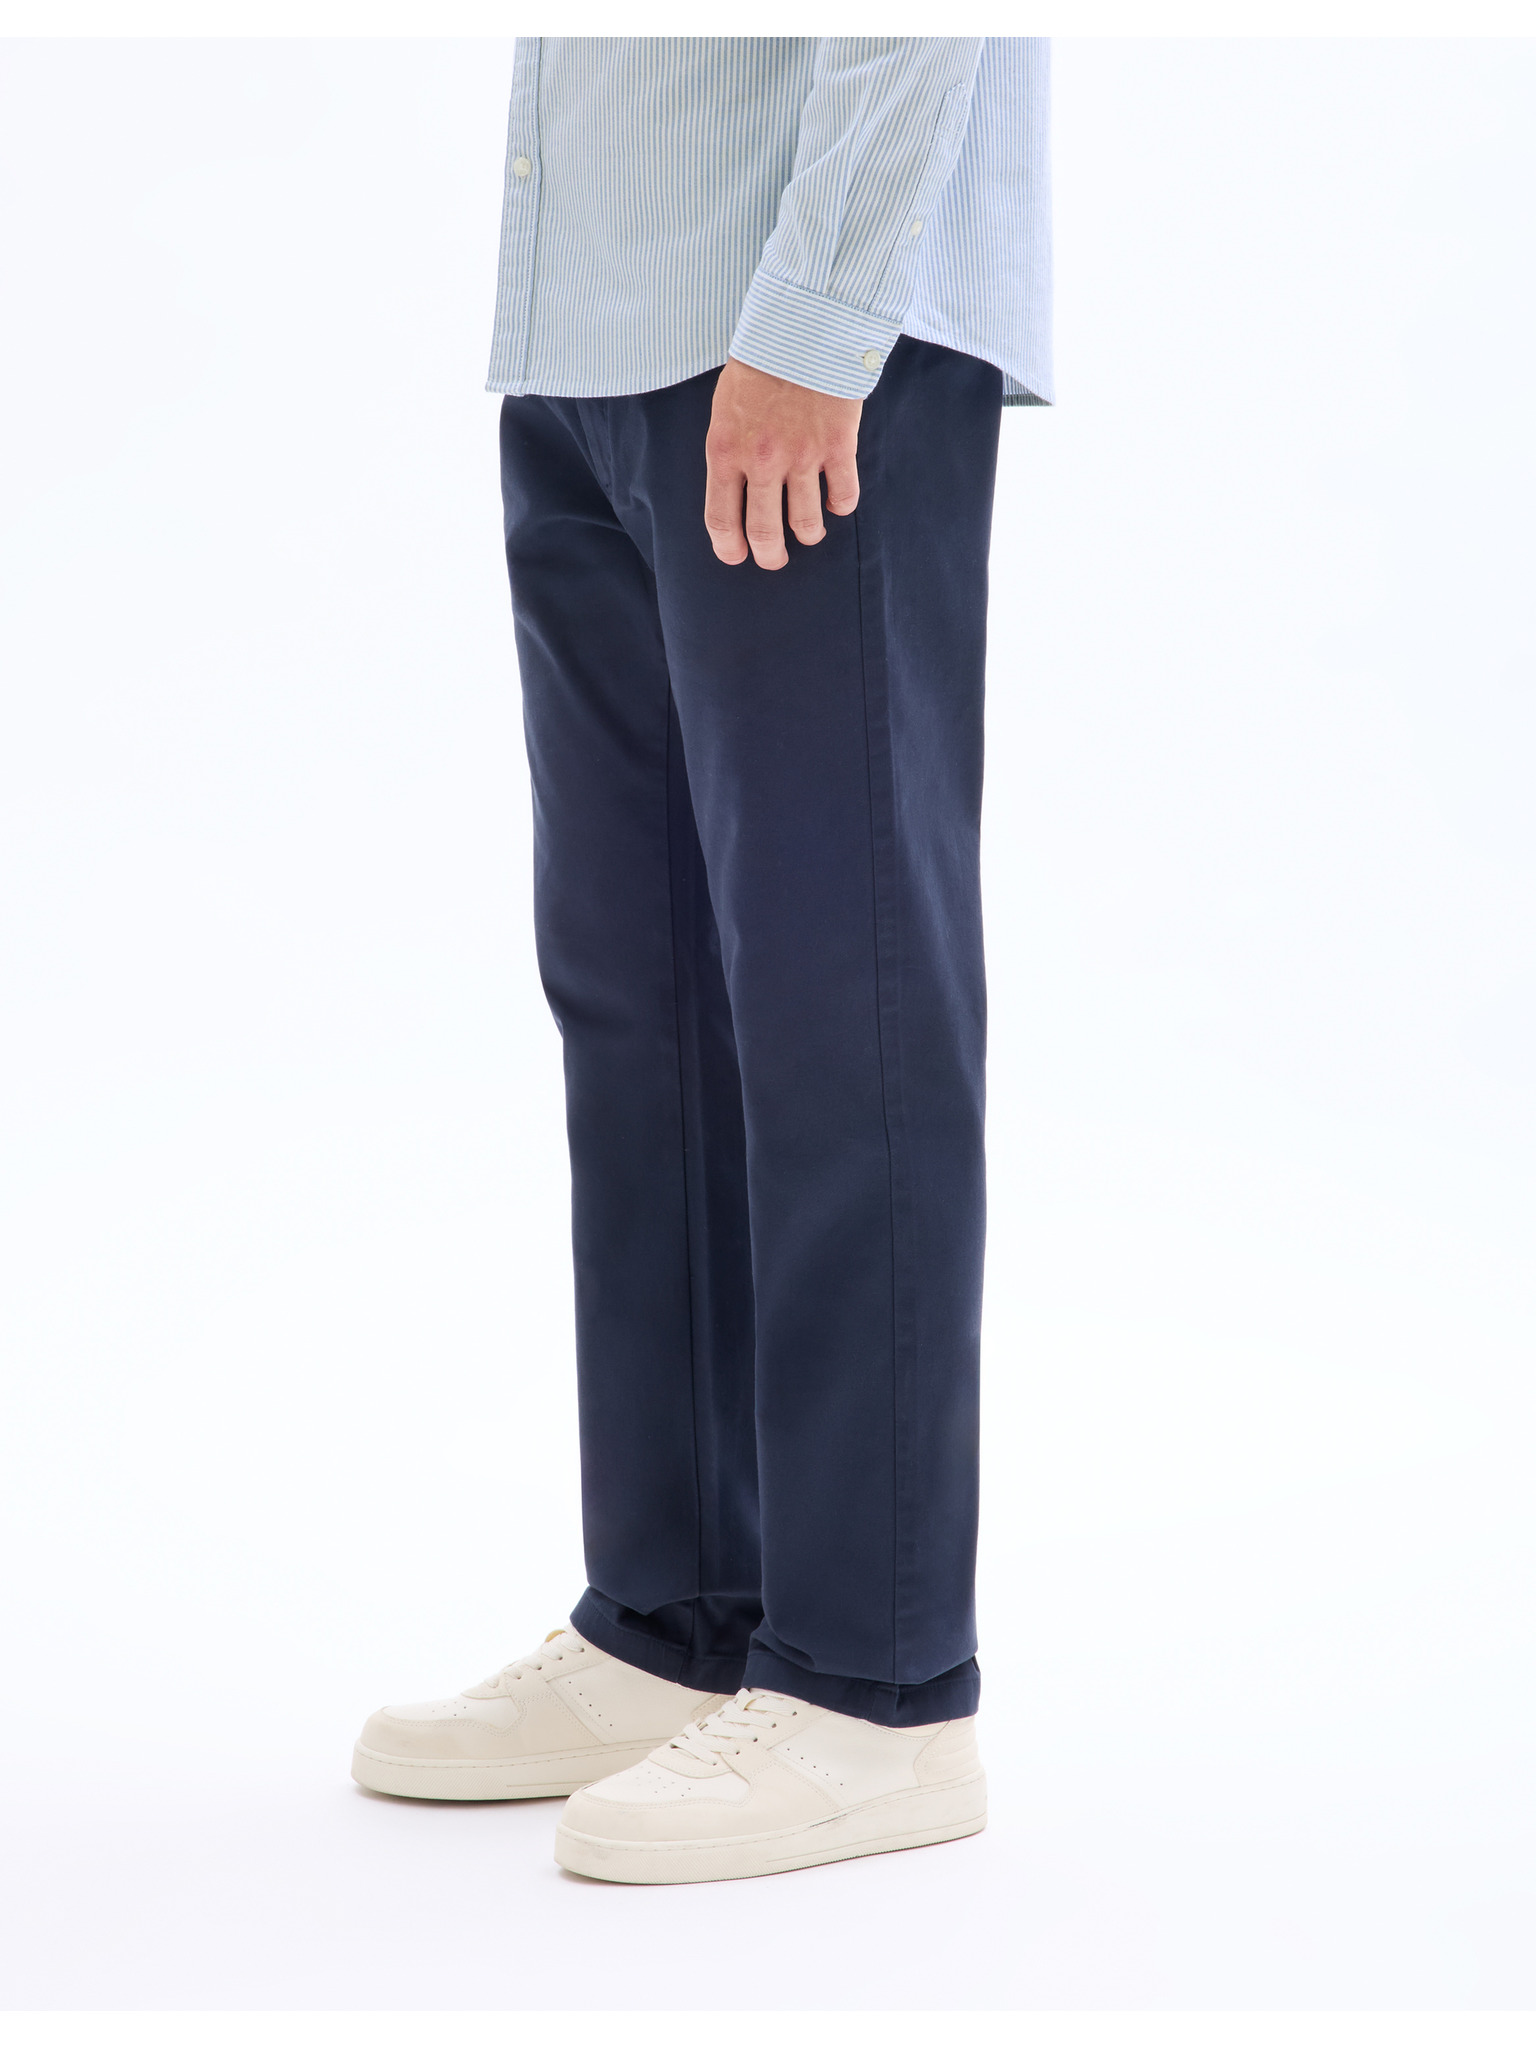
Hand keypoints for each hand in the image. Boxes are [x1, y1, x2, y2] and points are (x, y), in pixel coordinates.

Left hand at [704, 358, 861, 570]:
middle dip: (770, 556)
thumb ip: (730, 450)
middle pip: (764, 534)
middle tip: (775, 559)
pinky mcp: (838, 447)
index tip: (736, 557)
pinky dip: (841, 505)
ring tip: (809, 531)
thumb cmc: (761, 363)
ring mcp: (802, 457)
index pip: (721, 520)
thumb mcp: (725, 407)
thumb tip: (737, 489)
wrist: (804, 325)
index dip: (728, 548)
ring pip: (807, 524)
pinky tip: (837, 499)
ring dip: (808, 534)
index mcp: (726, 451)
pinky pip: (843, 497)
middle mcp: (762, 462)